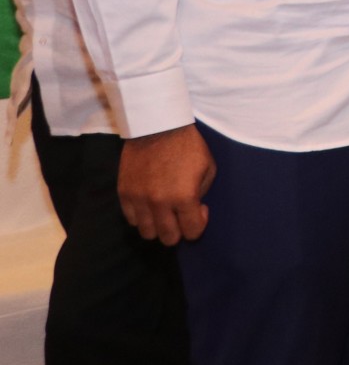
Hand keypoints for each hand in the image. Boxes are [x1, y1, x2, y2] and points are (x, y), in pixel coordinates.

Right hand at [118, 124, 214, 245]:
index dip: (199, 225)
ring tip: (164, 211)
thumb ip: (201, 194)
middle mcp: (159, 203)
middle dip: (179, 231)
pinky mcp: (124, 193)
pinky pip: (131, 219)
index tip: (200, 209)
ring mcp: (139, 199)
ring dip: (158, 226)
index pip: (192, 232)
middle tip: (181, 216)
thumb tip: (194, 210)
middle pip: (168, 238)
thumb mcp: (208, 167)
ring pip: (147, 232)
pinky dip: (142, 216)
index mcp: (184, 197)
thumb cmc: (188, 145)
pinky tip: (150, 203)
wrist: (157, 126)